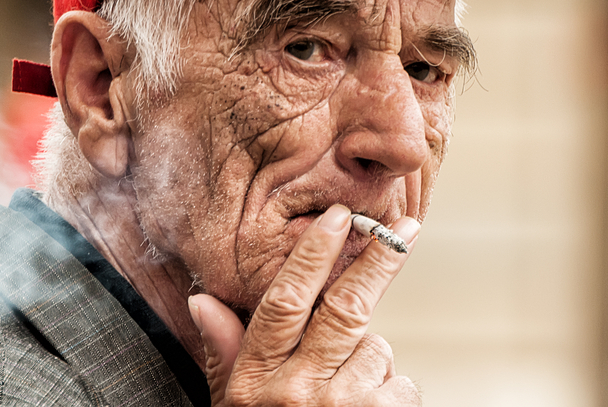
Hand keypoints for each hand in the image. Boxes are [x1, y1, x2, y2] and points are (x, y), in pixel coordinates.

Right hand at [188, 205, 420, 405]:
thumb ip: (224, 353)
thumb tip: (201, 300)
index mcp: (257, 380)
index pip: (285, 303)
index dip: (313, 254)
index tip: (339, 217)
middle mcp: (297, 392)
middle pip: (346, 309)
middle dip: (379, 260)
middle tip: (405, 226)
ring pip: (377, 350)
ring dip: (370, 361)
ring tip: (345, 393)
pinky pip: (401, 383)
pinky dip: (392, 391)